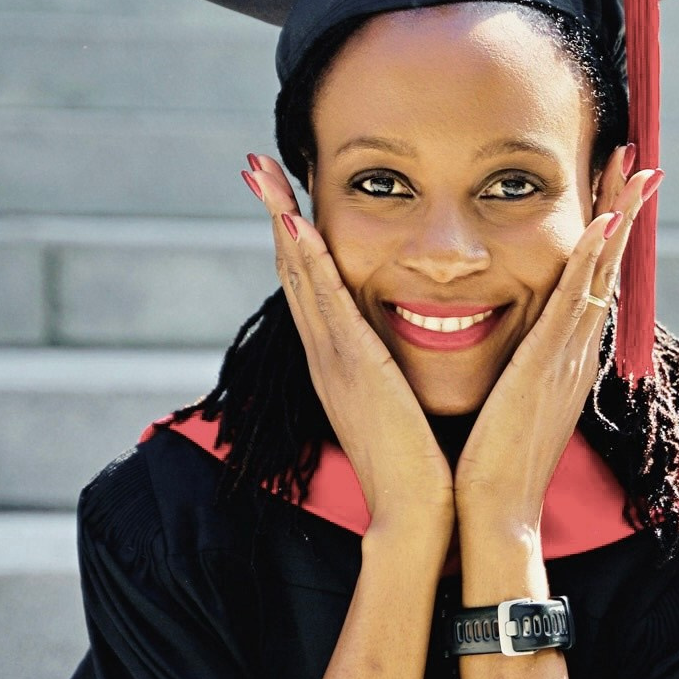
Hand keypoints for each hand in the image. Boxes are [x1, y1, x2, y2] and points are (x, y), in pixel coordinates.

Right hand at [245, 155, 453, 544]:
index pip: (314, 286)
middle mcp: (327, 355)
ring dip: (280, 220)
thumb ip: (401, 371)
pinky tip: (295, 224)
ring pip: (301, 276)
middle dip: (275, 214)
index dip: (296, 239)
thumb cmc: (422, 465)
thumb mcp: (405, 404)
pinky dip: (307, 262)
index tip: (286, 194)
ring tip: (261, 173)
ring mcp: (333, 359)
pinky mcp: (351, 367)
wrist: (418, 514)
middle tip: (255, 164)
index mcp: (341, 362)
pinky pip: (324, 303)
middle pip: (294, 270)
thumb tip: (420, 345)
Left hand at [454, 159, 659, 545]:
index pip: (590, 282)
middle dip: (624, 211)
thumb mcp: (509, 403)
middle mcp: (575, 352)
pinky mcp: (547, 366)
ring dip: (620, 218)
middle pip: (608, 266)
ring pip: (600, 273)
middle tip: (639, 160)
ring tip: (636, 169)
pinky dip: (592, 261)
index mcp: (564, 359)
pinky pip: (574, 302)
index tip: (614, 192)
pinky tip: (602, 223)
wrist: (492, 511)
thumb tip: (508, 349)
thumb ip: (514, 371)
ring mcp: (567, 358)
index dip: (606, 235)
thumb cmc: (490, 466)